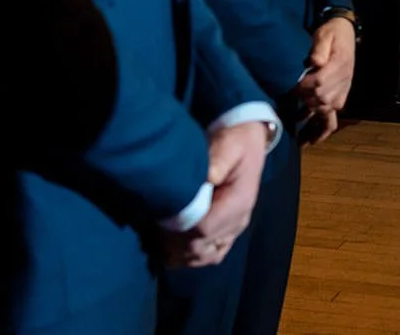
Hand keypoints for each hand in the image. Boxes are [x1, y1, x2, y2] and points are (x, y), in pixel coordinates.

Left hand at [163, 121, 267, 267]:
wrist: (249, 142)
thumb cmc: (235, 141)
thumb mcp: (228, 144)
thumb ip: (217, 161)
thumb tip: (206, 178)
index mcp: (239, 202)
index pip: (205, 227)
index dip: (179, 227)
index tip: (159, 217)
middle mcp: (239, 221)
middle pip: (202, 246)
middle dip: (174, 243)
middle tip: (150, 230)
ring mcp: (235, 228)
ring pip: (206, 256)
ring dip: (180, 254)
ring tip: (158, 245)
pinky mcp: (229, 230)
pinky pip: (213, 255)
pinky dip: (192, 258)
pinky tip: (173, 254)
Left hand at [296, 17, 355, 142]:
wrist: (345, 34)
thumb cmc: (332, 33)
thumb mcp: (324, 34)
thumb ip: (319, 48)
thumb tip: (314, 62)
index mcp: (339, 66)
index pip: (318, 83)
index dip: (303, 87)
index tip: (290, 88)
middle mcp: (342, 82)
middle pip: (320, 99)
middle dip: (303, 103)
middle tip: (286, 104)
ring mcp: (341, 92)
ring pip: (325, 113)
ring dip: (311, 125)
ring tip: (298, 140)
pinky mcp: (338, 98)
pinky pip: (332, 119)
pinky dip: (322, 130)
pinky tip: (309, 140)